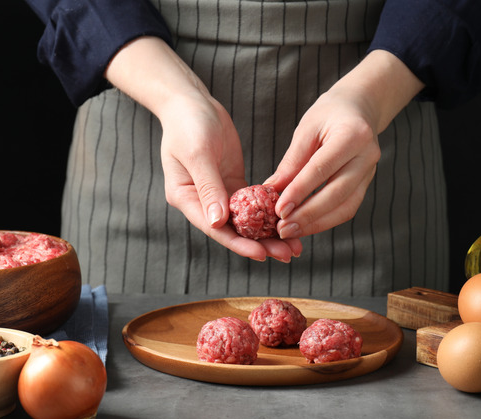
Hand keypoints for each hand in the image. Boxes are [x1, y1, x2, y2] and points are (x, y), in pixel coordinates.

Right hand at [105, 37, 301, 261]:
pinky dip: (269, 213)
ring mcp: (218, 194)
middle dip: (260, 243)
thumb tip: (219, 223)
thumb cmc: (188, 124)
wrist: (190, 102)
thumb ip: (208, 188)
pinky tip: (289, 219)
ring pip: (246, 220)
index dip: (239, 243)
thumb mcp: (198, 153)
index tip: (261, 253)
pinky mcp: (232, 183)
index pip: (215, 228)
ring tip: (294, 246)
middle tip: (288, 253)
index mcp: (186, 198)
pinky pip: (253, 204)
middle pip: (233, 230)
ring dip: (269, 233)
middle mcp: (202, 202)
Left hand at [265, 50, 424, 238]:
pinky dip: (325, 220)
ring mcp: (370, 172)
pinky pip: (347, 208)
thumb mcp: (306, 129)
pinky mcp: (366, 184)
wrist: (359, 108)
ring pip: (345, 207)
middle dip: (308, 215)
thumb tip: (271, 191)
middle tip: (282, 229)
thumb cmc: (329, 114)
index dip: (299, 192)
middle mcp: (367, 156)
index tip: (278, 210)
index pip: (321, 169)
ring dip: (317, 224)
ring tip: (290, 231)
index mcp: (353, 135)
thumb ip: (291, 161)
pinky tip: (305, 225)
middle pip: (337, 194)